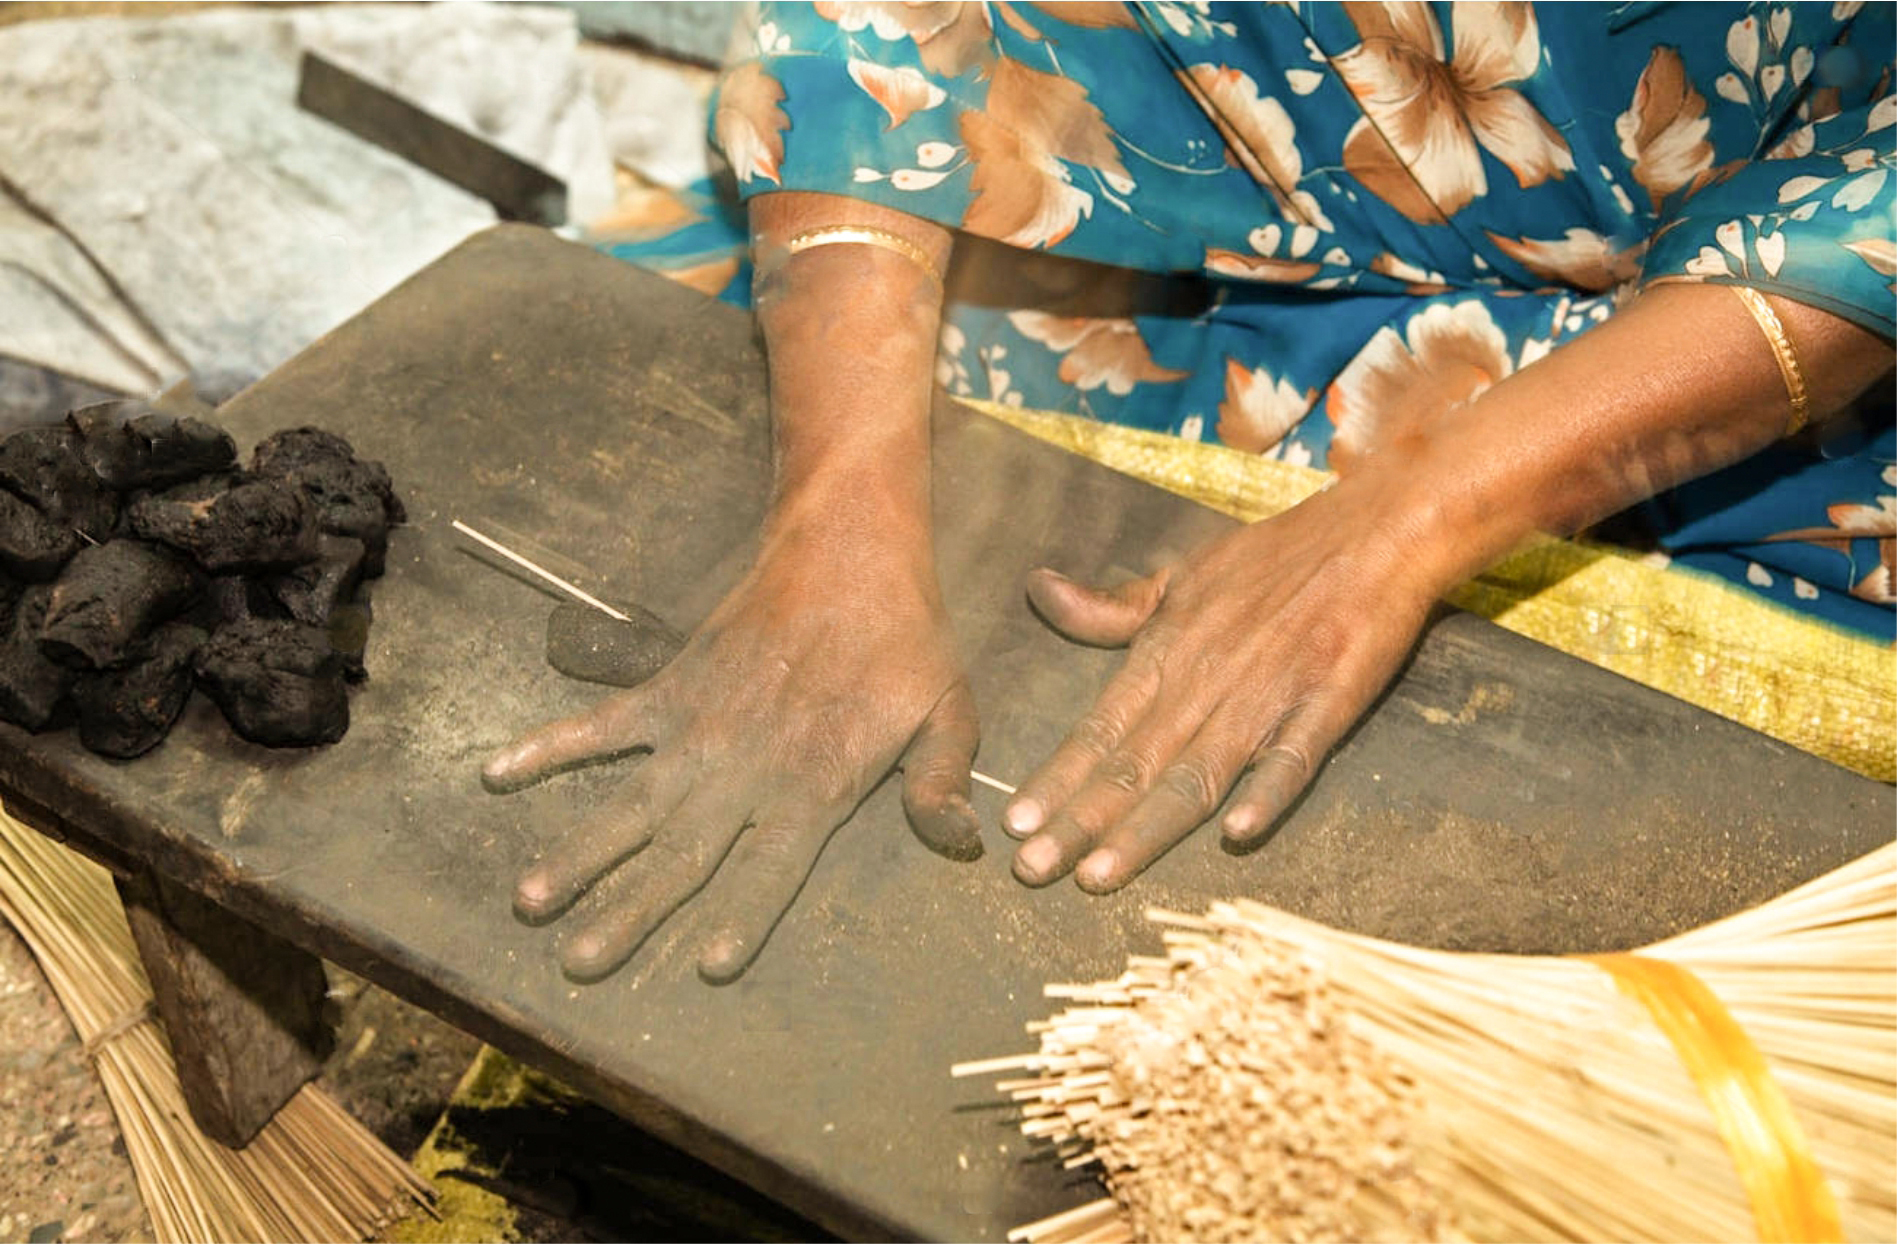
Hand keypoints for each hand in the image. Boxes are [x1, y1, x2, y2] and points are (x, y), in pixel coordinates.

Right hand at [483, 516, 980, 983]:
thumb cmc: (904, 637)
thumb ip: (940, 784)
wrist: (847, 546)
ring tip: (531, 900)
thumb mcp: (948, 710)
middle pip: (681, 855)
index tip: (704, 965)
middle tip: (580, 963)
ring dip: (579, 852)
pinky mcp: (671, 687)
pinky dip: (548, 746)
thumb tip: (963, 847)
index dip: (743, 917)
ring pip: (630, 804)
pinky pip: (600, 725)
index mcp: (817, 783)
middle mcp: (747, 767)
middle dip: (629, 912)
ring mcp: (699, 727)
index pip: (773, 868)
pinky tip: (497, 773)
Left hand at [1001, 474, 1444, 891]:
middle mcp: (1208, 680)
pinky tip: (1238, 836)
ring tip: (1098, 875)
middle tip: (1029, 871)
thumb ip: (1114, 607)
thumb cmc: (1275, 558)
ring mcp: (1269, 694)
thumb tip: (1040, 594)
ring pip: (1197, 775)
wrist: (1375, 529)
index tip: (1014, 824)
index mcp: (1169, 651)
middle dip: (1078, 822)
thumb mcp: (1183, 574)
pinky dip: (1267, 794)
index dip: (1057, 778)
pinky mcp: (1329, 702)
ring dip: (1145, 829)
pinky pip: (1294, 756)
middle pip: (1134, 764)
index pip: (1100, 727)